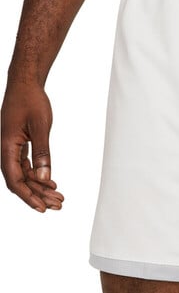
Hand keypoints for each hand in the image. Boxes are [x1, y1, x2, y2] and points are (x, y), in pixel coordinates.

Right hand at [1, 81, 63, 211]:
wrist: (26, 84)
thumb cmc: (32, 101)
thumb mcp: (40, 127)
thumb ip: (42, 153)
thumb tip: (43, 178)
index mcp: (7, 146)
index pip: (14, 179)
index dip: (28, 195)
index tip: (42, 208)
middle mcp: (6, 149)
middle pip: (20, 180)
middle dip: (38, 195)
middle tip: (58, 205)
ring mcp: (12, 147)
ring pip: (24, 174)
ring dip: (40, 186)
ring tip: (58, 197)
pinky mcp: (18, 143)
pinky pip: (26, 165)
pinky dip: (38, 175)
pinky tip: (51, 183)